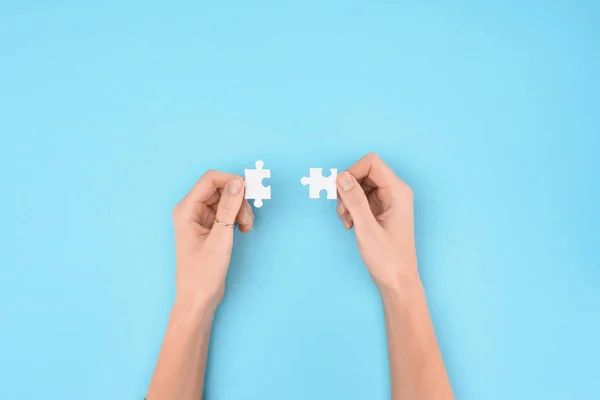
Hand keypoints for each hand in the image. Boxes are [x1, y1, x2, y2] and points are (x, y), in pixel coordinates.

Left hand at [171, 170, 253, 309]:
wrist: (198, 299)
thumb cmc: (203, 273)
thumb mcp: (220, 238)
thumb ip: (229, 208)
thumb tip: (238, 182)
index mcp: (186, 209)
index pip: (210, 179)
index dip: (231, 181)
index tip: (249, 193)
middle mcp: (191, 209)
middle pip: (220, 188)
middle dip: (238, 199)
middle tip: (247, 219)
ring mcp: (200, 218)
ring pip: (226, 200)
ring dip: (240, 210)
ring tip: (247, 228)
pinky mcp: (210, 227)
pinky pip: (227, 212)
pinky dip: (238, 217)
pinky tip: (243, 230)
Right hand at [336, 153, 417, 294]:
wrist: (397, 281)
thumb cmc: (387, 258)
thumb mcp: (366, 228)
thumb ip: (354, 200)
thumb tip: (341, 177)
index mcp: (398, 191)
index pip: (371, 163)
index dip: (352, 172)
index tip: (340, 191)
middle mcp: (394, 192)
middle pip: (363, 173)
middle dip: (347, 189)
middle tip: (343, 211)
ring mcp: (388, 201)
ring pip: (358, 186)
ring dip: (347, 201)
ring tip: (347, 221)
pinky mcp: (380, 210)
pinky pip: (360, 199)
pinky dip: (350, 208)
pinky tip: (350, 224)